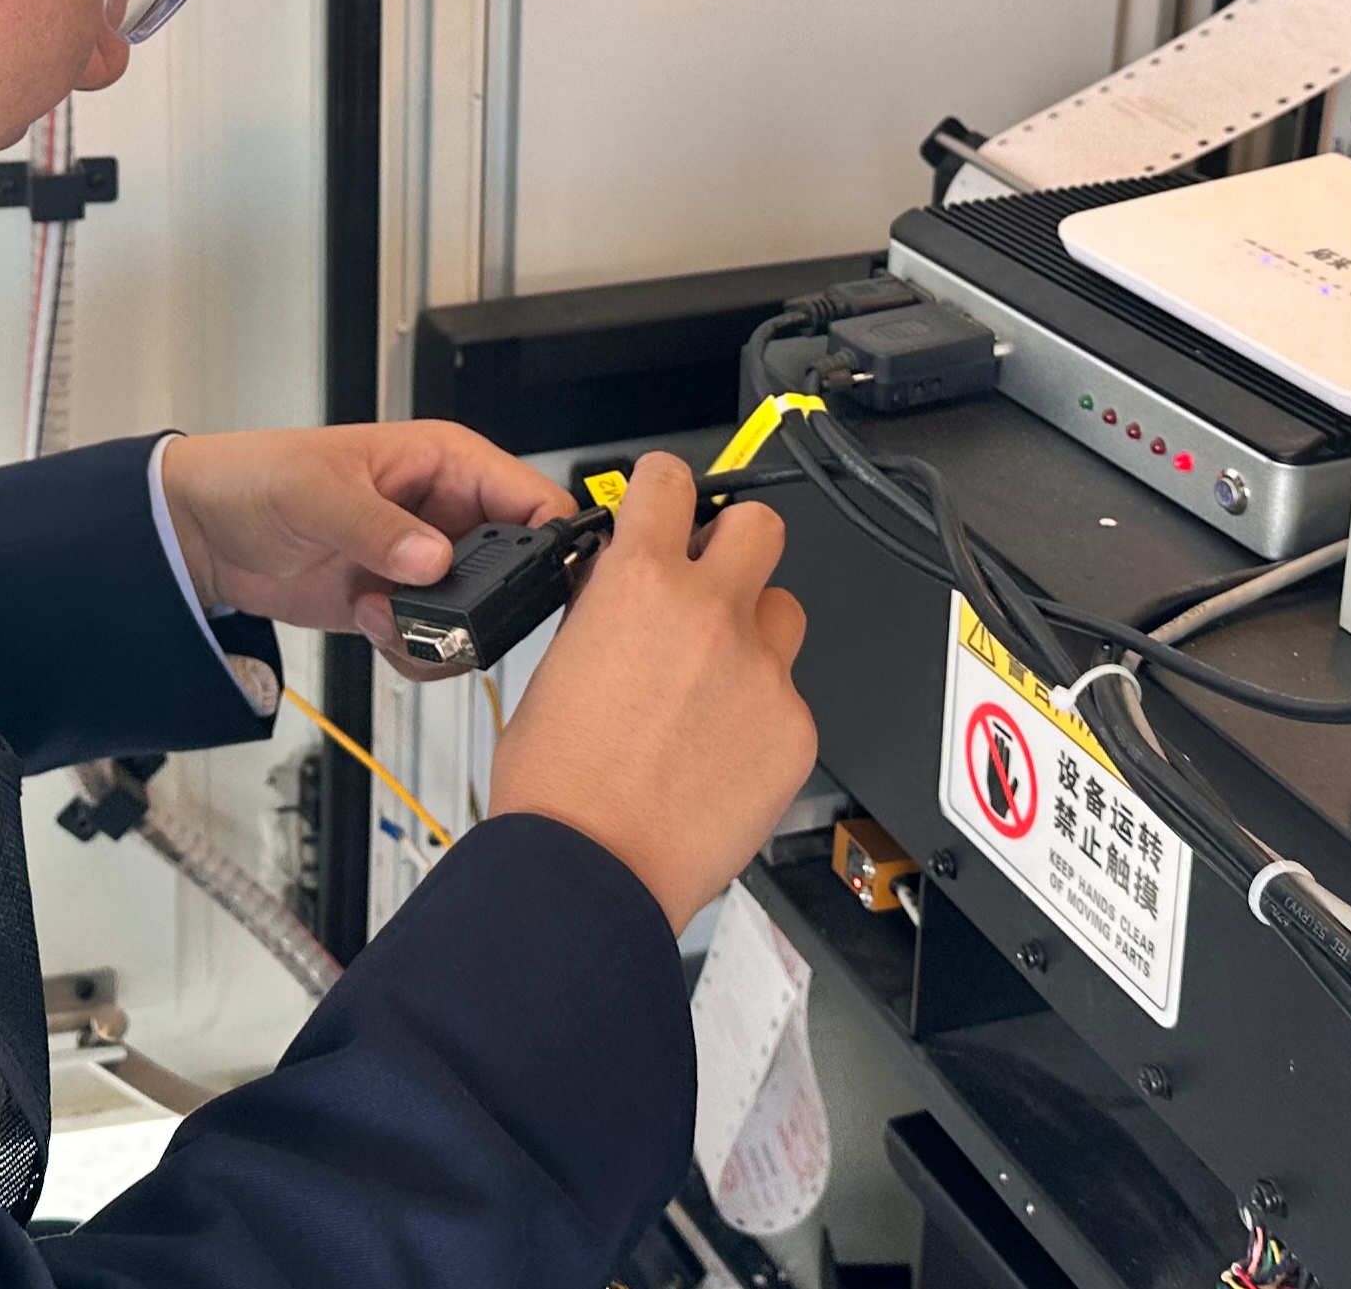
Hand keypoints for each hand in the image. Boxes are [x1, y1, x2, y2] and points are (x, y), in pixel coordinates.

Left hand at [157, 423, 574, 676]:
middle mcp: (448, 513)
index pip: (532, 499)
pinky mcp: (401, 606)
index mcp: (448, 463)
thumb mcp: (315, 493)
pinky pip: (439, 644)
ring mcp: (427, 565)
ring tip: (382, 615)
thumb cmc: (255, 479)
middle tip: (445, 618)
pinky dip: (413, 652)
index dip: (550, 541)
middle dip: (487, 606)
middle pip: (517, 571)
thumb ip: (377, 527)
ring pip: (482, 618)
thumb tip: (434, 558)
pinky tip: (367, 623)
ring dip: (441, 634)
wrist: (202, 534)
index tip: (537, 586)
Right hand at [489, 452, 816, 930]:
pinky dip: (761, 713)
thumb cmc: (558, 784)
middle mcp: (713, 615)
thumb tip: (621, 584)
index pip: (671, 481)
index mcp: (641, 584)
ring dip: (754, 631)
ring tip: (715, 681)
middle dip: (735, 544)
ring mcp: (764, 672)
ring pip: (785, 613)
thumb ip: (604, 608)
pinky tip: (720, 750)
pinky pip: (790, 695)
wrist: (591, 870)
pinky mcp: (794, 729)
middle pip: (761, 527)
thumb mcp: (555, 663)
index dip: (666, 488)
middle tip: (710, 580)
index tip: (667, 503)